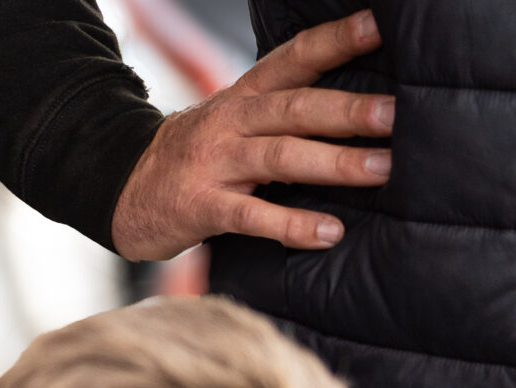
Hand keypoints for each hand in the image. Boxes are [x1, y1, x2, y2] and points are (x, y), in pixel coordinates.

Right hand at [111, 9, 393, 261]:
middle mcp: (230, 122)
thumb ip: (281, 112)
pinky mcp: (200, 207)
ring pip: (280, 157)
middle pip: (295, 108)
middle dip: (349, 110)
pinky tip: (328, 234)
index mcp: (244, 96)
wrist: (118, 191)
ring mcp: (213, 165)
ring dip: (335, 163)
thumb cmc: (193, 159)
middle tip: (396, 114)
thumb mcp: (231, 120)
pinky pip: (251, 216)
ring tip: (383, 170)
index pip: (295, 58)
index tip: (381, 26)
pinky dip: (292, 225)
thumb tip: (361, 110)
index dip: (337, 40)